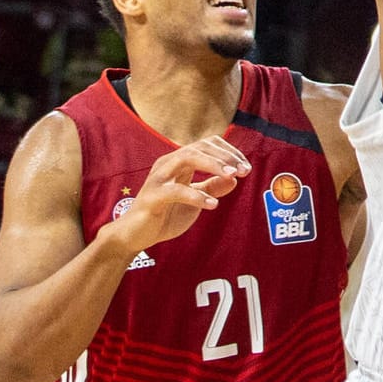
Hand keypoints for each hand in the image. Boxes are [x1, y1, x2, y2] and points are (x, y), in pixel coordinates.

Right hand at [106, 136, 249, 253]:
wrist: (136, 236)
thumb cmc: (166, 214)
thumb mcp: (195, 200)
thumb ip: (213, 187)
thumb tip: (235, 178)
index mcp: (179, 163)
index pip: (208, 145)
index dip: (229, 153)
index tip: (246, 168)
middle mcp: (168, 164)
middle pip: (199, 147)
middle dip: (225, 157)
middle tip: (243, 170)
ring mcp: (158, 179)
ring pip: (186, 158)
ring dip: (212, 165)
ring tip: (231, 176)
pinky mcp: (151, 197)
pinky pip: (175, 191)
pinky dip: (196, 196)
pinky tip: (212, 204)